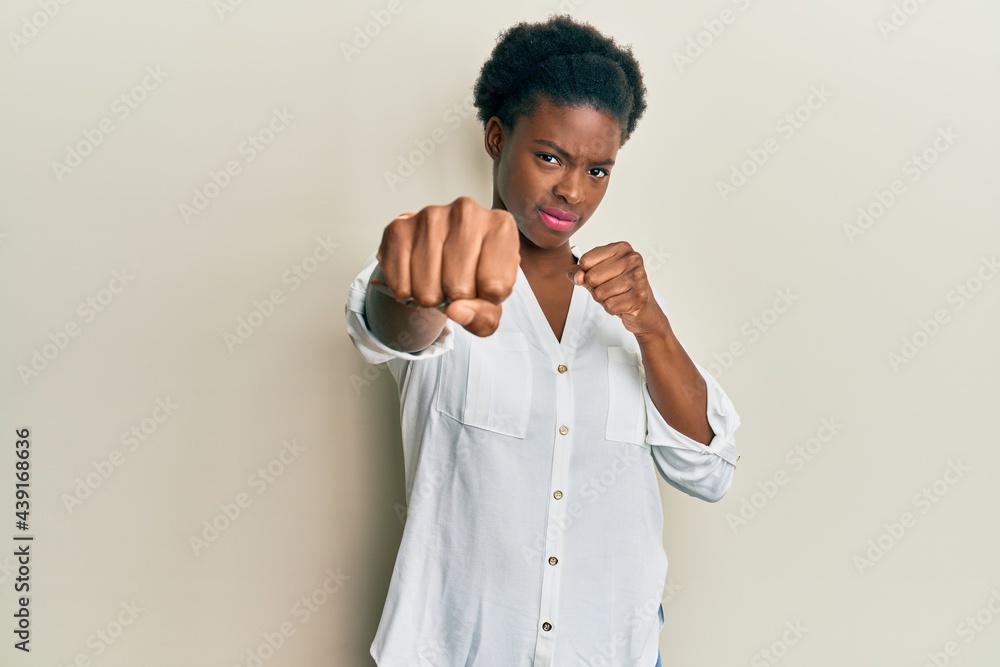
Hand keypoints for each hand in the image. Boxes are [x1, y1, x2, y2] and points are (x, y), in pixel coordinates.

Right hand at [376, 196, 519, 336]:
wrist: (442, 246)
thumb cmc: (475, 271)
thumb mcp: (492, 299)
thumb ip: (483, 316)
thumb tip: (456, 311)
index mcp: (501, 225)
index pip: (495, 289)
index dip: (487, 300)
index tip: (485, 285)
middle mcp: (466, 212)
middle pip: (460, 290)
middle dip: (457, 299)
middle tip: (457, 283)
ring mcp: (429, 217)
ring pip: (427, 292)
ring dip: (431, 298)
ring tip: (438, 278)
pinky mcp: (398, 228)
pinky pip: (401, 287)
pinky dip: (408, 291)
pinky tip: (418, 273)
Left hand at [566, 241, 668, 336]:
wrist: (643, 309)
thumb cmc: (619, 288)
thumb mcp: (596, 275)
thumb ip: (579, 272)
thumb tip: (577, 277)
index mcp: (620, 248)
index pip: (585, 261)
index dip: (586, 274)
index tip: (601, 276)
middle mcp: (631, 259)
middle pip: (591, 278)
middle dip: (595, 289)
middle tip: (610, 288)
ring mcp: (637, 277)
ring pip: (599, 293)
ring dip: (604, 300)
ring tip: (617, 295)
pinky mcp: (639, 296)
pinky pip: (609, 306)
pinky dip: (611, 309)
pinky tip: (622, 303)